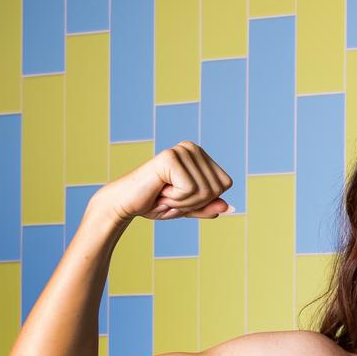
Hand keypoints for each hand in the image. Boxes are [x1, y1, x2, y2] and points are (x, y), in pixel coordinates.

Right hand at [95, 141, 234, 221]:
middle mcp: (193, 148)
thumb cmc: (156, 203)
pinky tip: (160, 190)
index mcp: (200, 156)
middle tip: (171, 196)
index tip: (182, 195)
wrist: (126, 204)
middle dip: (195, 202)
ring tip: (164, 193)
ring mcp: (181, 150)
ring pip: (205, 190)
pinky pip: (190, 189)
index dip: (206, 199)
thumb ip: (210, 207)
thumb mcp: (189, 208)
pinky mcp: (170, 157)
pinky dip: (175, 198)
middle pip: (217, 188)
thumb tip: (230, 208)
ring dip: (183, 202)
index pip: (225, 184)